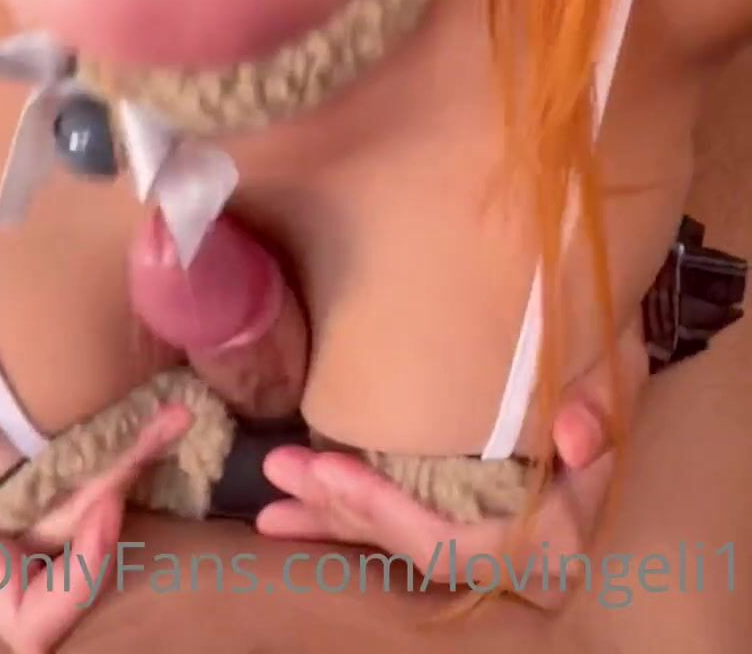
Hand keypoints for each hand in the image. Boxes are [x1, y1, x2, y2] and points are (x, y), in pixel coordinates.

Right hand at [0, 335, 190, 649]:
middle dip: (122, 494)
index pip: (24, 613)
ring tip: (170, 406)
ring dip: (139, 459)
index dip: (76, 581)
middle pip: (80, 557)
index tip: (107, 503)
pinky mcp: (59, 453)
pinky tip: (157, 396)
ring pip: (102, 505)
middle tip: (161, 424)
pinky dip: (134, 440)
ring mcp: (34, 493)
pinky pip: (106, 463)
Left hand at [130, 213, 649, 612]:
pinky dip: (346, 515)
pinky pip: (397, 522)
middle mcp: (515, 546)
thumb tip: (573, 438)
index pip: (464, 544)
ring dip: (333, 519)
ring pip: (398, 541)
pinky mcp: (456, 505)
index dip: (395, 516)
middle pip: (416, 546)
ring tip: (271, 500)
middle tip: (281, 469)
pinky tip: (296, 506)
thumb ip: (601, 404)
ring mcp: (483, 531)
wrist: (600, 342)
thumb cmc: (602, 353)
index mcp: (553, 529)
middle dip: (344, 513)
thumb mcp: (617, 368)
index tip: (334, 470)